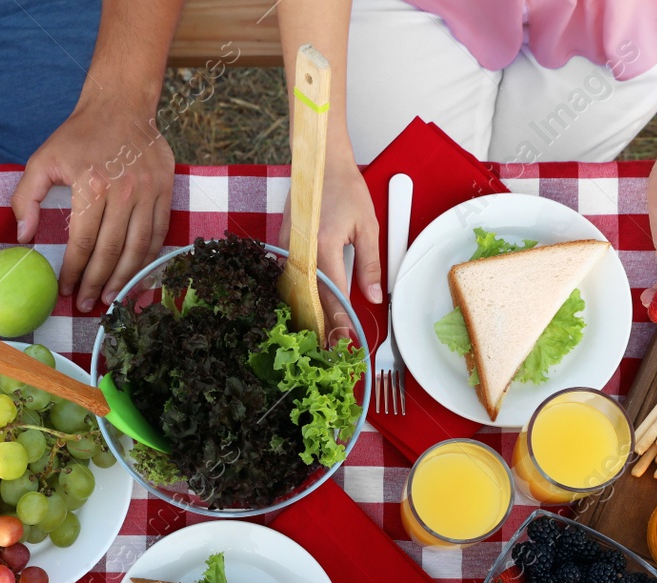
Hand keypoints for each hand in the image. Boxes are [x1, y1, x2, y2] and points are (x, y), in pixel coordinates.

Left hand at [11, 100, 173, 313]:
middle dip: (98, 284)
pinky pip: (157, 235)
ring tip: (111, 299)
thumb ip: (26, 198)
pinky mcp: (165, 191)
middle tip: (87, 305)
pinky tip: (134, 274)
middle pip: (111, 252)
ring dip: (124, 279)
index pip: (83, 243)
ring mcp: (149, 192)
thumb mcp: (42, 159)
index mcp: (93, 186)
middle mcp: (124, 192)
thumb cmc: (79, 135)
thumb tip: (24, 237)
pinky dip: (146, 259)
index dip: (74, 273)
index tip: (65, 290)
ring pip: (138, 249)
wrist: (121, 105)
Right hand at [280, 141, 380, 345]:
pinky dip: (298, 295)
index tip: (348, 338)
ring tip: (320, 335)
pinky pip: (289, 278)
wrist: (319, 162)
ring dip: (308, 314)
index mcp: (323, 246)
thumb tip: (373, 296)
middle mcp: (301, 250)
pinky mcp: (283, 245)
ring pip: (296, 292)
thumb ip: (370, 264)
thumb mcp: (368, 226)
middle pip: (311, 299)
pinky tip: (306, 309)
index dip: (341, 320)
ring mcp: (287, 248)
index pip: (333, 294)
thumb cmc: (345, 188)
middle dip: (323, 325)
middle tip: (334, 346)